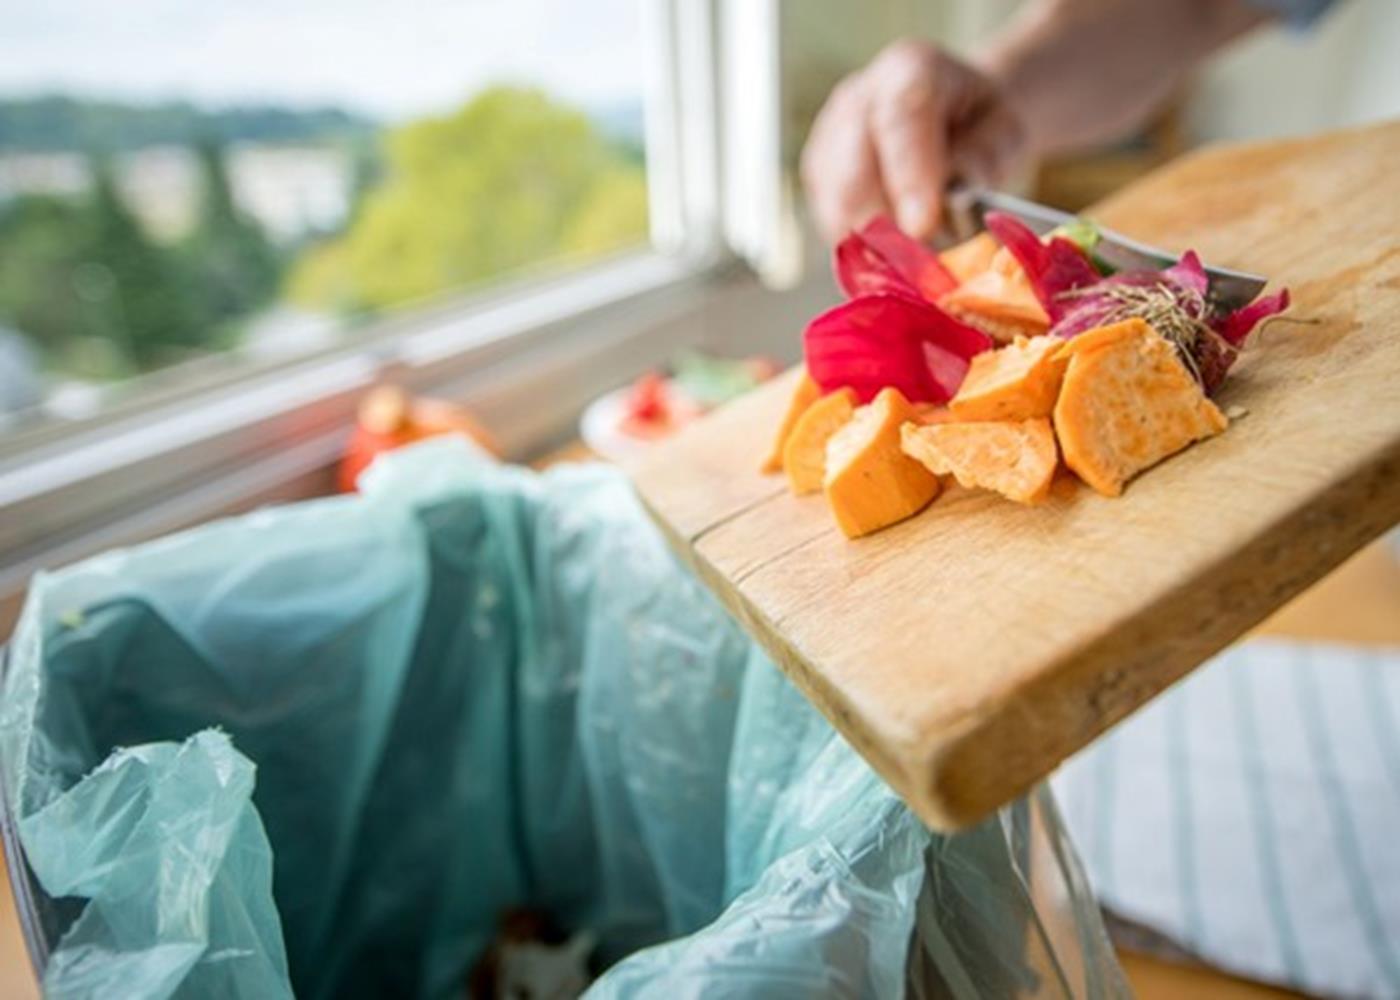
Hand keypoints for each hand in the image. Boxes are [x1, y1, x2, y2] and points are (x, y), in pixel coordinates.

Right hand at [800, 40, 1028, 243]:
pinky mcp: (819, 179)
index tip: (923, 228)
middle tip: (929, 269)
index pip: (899, 119)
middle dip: (889, 232)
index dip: (909, 178)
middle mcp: (857, 100)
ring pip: (836, 210)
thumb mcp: (1007, 132)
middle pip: (852, 176)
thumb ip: (982, 159)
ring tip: (922, 262)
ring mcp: (829, 140)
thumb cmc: (983, 126)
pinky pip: (832, 226)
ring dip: (878, 249)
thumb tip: (950, 199)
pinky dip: (865, 252)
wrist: (958, 118)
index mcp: (909, 71)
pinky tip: (898, 255)